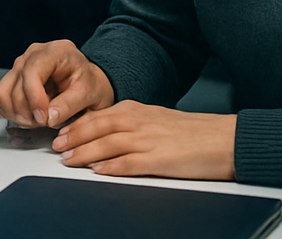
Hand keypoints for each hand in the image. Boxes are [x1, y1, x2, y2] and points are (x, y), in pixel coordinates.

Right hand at [0, 39, 115, 128]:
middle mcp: (33, 54)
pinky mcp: (15, 77)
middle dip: (27, 111)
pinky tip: (29, 117)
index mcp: (55, 52)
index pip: (32, 72)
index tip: (43, 119)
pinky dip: (12, 110)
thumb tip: (48, 118)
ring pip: (4, 91)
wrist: (89, 81)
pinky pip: (3, 95)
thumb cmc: (91, 84)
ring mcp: (22, 64)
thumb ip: (69, 105)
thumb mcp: (90, 95)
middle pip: (16, 84)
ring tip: (36, 122)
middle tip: (44, 124)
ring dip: (17, 112)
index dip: (34, 98)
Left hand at [53, 101, 235, 179]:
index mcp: (136, 110)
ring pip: (107, 144)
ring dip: (84, 152)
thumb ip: (131, 123)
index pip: (97, 115)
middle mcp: (138, 122)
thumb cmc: (193, 132)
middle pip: (96, 127)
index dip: (75, 124)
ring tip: (68, 159)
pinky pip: (129, 163)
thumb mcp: (156, 118)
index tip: (60, 132)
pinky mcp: (160, 159)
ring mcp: (148, 140)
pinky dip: (111, 166)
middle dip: (73, 137)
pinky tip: (98, 170)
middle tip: (56, 146)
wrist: (225, 139)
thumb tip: (106, 131)